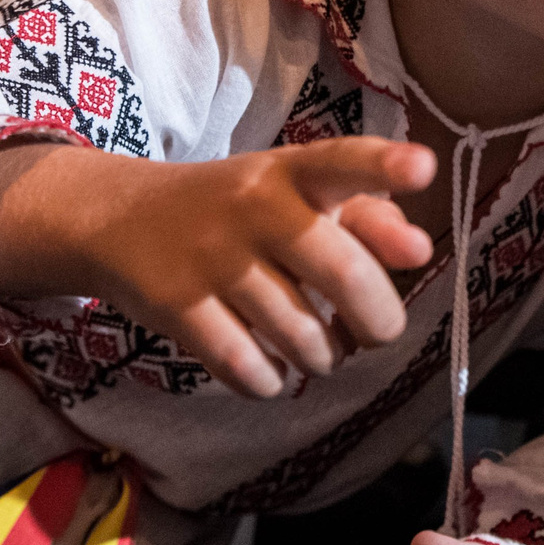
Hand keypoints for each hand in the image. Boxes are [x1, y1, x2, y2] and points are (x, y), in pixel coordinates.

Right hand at [0, 137, 437, 397]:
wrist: (119, 218)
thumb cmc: (236, 210)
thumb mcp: (295, 195)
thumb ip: (364, 217)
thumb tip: (420, 249)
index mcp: (293, 172)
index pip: (344, 163)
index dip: (384, 168)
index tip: (424, 170)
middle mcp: (255, 206)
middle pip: (342, 274)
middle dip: (377, 320)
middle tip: (374, 331)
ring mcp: (212, 257)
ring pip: (303, 336)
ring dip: (323, 357)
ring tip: (316, 347)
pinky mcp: (177, 306)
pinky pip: (248, 368)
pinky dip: (270, 381)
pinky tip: (268, 367)